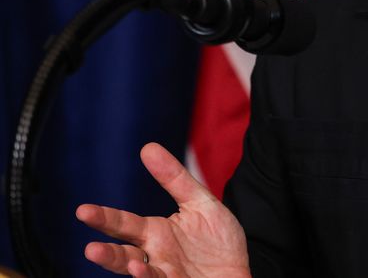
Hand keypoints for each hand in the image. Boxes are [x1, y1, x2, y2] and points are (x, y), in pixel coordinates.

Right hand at [76, 142, 249, 276]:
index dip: (104, 217)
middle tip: (89, 248)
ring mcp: (164, 273)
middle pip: (123, 252)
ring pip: (135, 272)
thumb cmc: (219, 241)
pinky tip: (139, 269)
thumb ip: (175, 179)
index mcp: (155, 232)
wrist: (240, 270)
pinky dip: (147, 277)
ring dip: (119, 266)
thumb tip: (148, 147)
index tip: (82, 210)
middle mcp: (154, 255)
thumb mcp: (200, 203)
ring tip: (103, 258)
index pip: (124, 223)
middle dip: (105, 252)